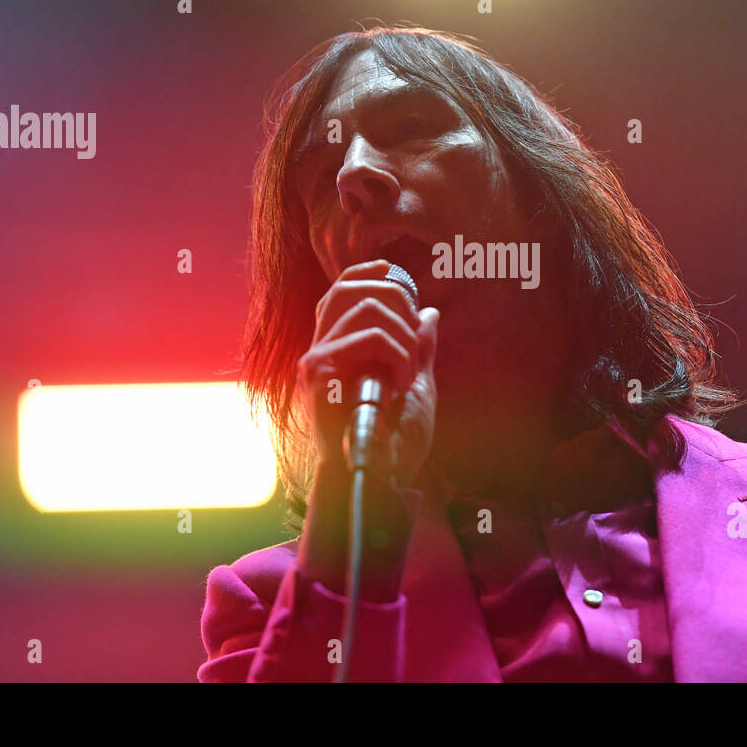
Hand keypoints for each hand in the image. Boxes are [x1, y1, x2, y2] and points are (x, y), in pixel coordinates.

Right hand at [297, 259, 439, 484]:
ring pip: (368, 307)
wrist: (380, 477)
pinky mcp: (318, 371)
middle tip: (414, 341)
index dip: (365, 272)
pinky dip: (398, 354)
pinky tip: (400, 385)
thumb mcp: (415, 384)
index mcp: (337, 348)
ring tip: (409, 376)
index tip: (392, 268)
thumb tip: (430, 313)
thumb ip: (418, 348)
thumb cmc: (393, 442)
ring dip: (404, 338)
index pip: (340, 290)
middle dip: (396, 299)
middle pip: (350, 287)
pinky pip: (369, 336)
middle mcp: (320, 348)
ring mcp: (315, 358)